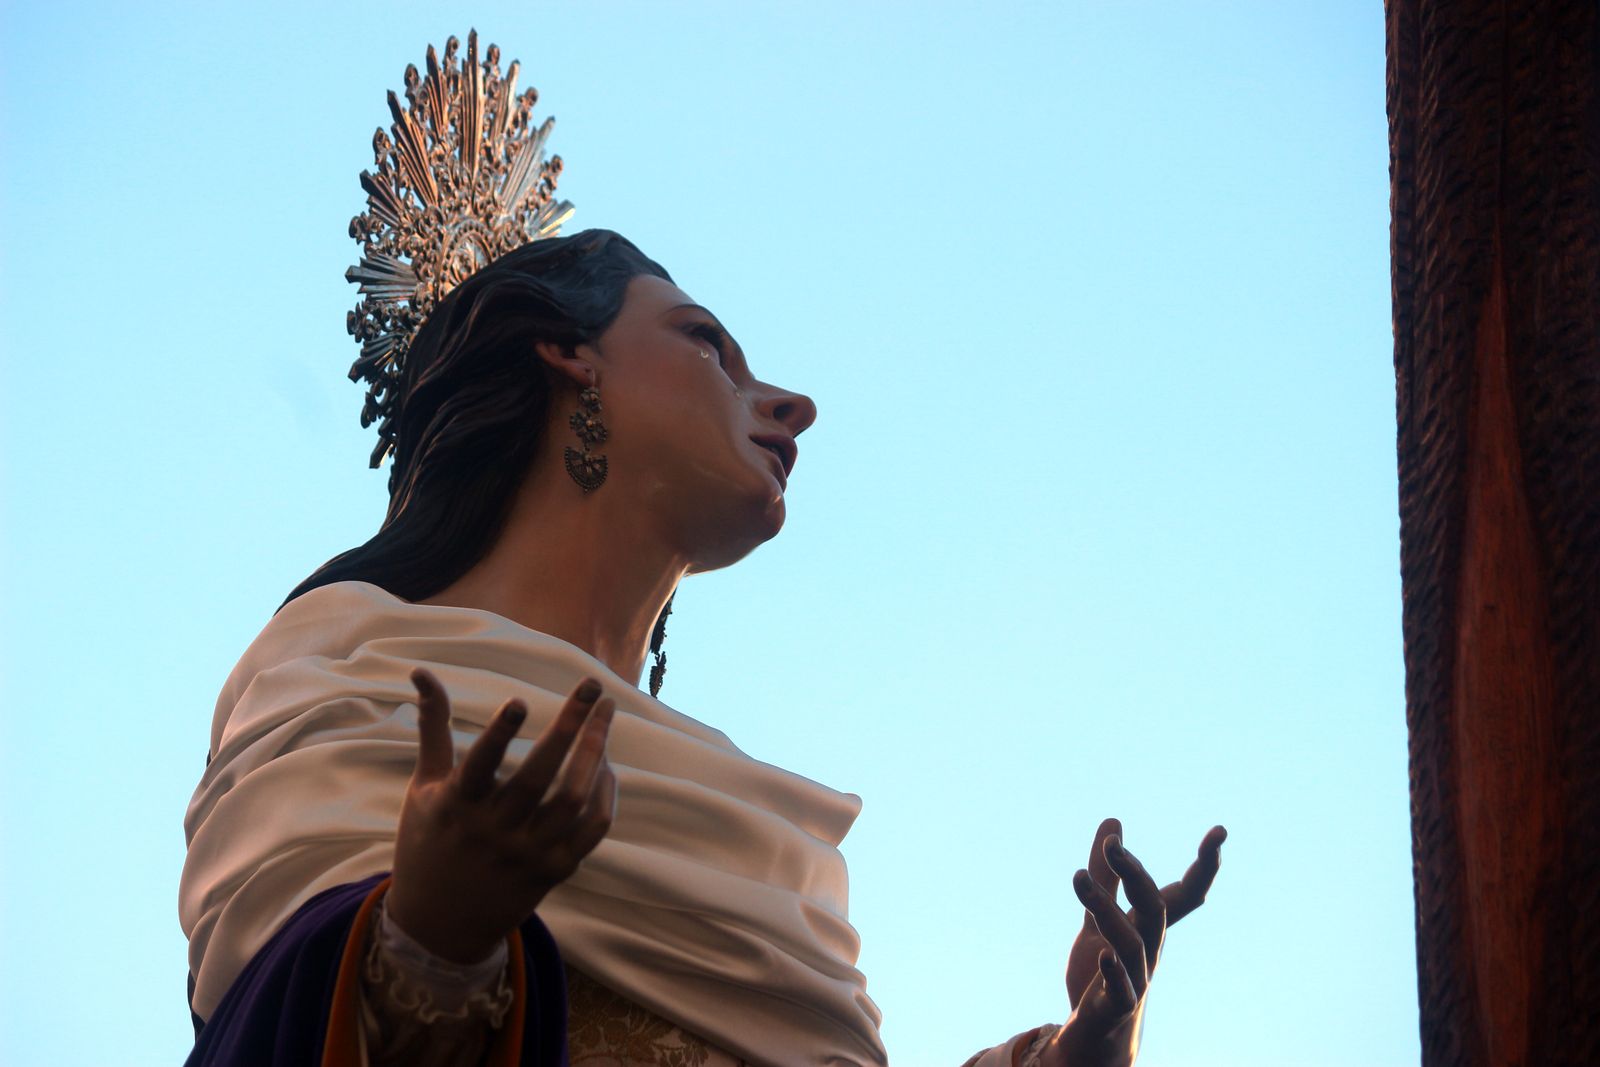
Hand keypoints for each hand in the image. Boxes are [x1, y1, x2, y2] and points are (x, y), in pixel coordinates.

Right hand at [385, 668, 617, 962]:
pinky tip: (605, 765)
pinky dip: (604, 795)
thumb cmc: (429, 841)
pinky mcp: (554, 871)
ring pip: (572, 800)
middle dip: (570, 726)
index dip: (498, 734)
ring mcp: (526, 853)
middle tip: (593, 685)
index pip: (479, 766)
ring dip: (594, 754)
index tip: (519, 700)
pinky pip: (592, 830)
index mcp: (456, 807)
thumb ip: (433, 728)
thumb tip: (422, 671)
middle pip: (540, 776)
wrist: (439, 924)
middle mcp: (493, 831)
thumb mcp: (425, 787)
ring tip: (604, 716)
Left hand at [1042, 819, 1225, 1066]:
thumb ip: (1105, 876)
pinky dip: (1114, 971)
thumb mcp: (1098, 916)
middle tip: (1111, 845)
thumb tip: (1113, 824)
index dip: (1205, 865)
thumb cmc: (1103, 969)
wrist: (1096, 1030)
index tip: (1220, 831)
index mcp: (1151, 926)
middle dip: (1136, 875)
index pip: (1187, 892)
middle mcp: (1151, 949)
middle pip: (1155, 909)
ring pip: (1130, 942)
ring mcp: (1137, 977)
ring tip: (1077, 878)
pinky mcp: (1116, 1004)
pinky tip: (1103, 955)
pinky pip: (1121, 988)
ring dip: (1105, 910)